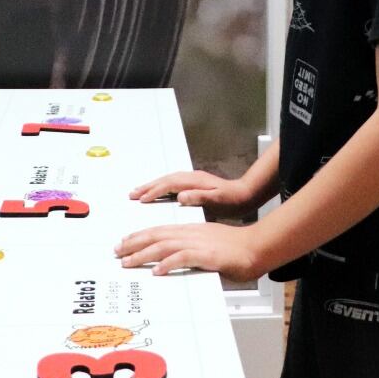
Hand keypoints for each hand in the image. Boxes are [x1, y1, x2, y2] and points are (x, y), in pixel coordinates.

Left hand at [115, 222, 266, 278]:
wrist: (256, 247)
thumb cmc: (235, 249)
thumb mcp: (208, 246)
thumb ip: (191, 251)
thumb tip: (174, 261)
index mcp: (191, 230)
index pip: (159, 231)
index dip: (140, 236)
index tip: (124, 242)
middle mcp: (191, 233)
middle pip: (156, 235)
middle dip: (134, 243)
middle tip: (117, 251)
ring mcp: (198, 242)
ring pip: (164, 245)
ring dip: (143, 254)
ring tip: (128, 262)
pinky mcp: (207, 255)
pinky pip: (183, 257)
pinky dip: (168, 264)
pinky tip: (157, 271)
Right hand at [128, 170, 257, 214]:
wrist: (246, 194)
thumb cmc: (233, 200)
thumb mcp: (218, 200)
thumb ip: (200, 197)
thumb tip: (181, 196)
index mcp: (195, 181)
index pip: (169, 184)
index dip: (155, 191)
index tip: (142, 199)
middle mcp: (192, 178)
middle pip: (165, 180)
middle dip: (148, 186)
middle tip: (132, 194)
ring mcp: (193, 180)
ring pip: (167, 181)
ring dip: (153, 186)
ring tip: (139, 193)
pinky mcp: (195, 185)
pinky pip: (172, 184)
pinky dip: (161, 187)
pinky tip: (158, 193)